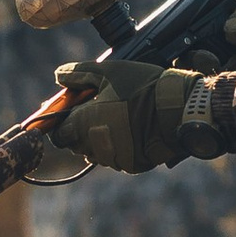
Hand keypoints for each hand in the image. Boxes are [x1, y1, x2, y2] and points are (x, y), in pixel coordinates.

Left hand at [42, 59, 205, 172]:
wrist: (178, 110)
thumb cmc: (141, 87)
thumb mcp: (109, 71)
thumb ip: (79, 74)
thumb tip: (58, 75)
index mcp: (82, 125)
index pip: (57, 134)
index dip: (62, 121)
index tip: (71, 110)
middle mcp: (94, 147)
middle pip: (76, 143)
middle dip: (81, 128)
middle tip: (98, 109)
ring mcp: (113, 159)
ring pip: (96, 151)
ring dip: (99, 138)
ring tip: (117, 117)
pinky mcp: (131, 165)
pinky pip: (116, 157)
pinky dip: (119, 146)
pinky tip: (131, 129)